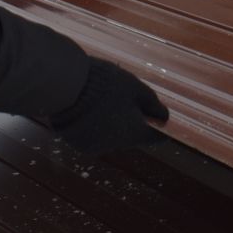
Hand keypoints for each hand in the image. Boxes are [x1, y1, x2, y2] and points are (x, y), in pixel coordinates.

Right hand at [49, 58, 169, 154]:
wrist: (67, 88)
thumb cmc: (106, 85)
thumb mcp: (136, 88)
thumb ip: (153, 104)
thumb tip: (165, 117)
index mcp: (134, 133)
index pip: (154, 138)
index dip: (157, 126)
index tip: (155, 116)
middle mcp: (116, 146)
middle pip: (130, 136)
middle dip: (130, 121)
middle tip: (122, 99)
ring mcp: (94, 147)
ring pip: (110, 136)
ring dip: (110, 124)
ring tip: (101, 100)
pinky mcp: (77, 144)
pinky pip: (91, 136)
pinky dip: (92, 126)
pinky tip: (87, 108)